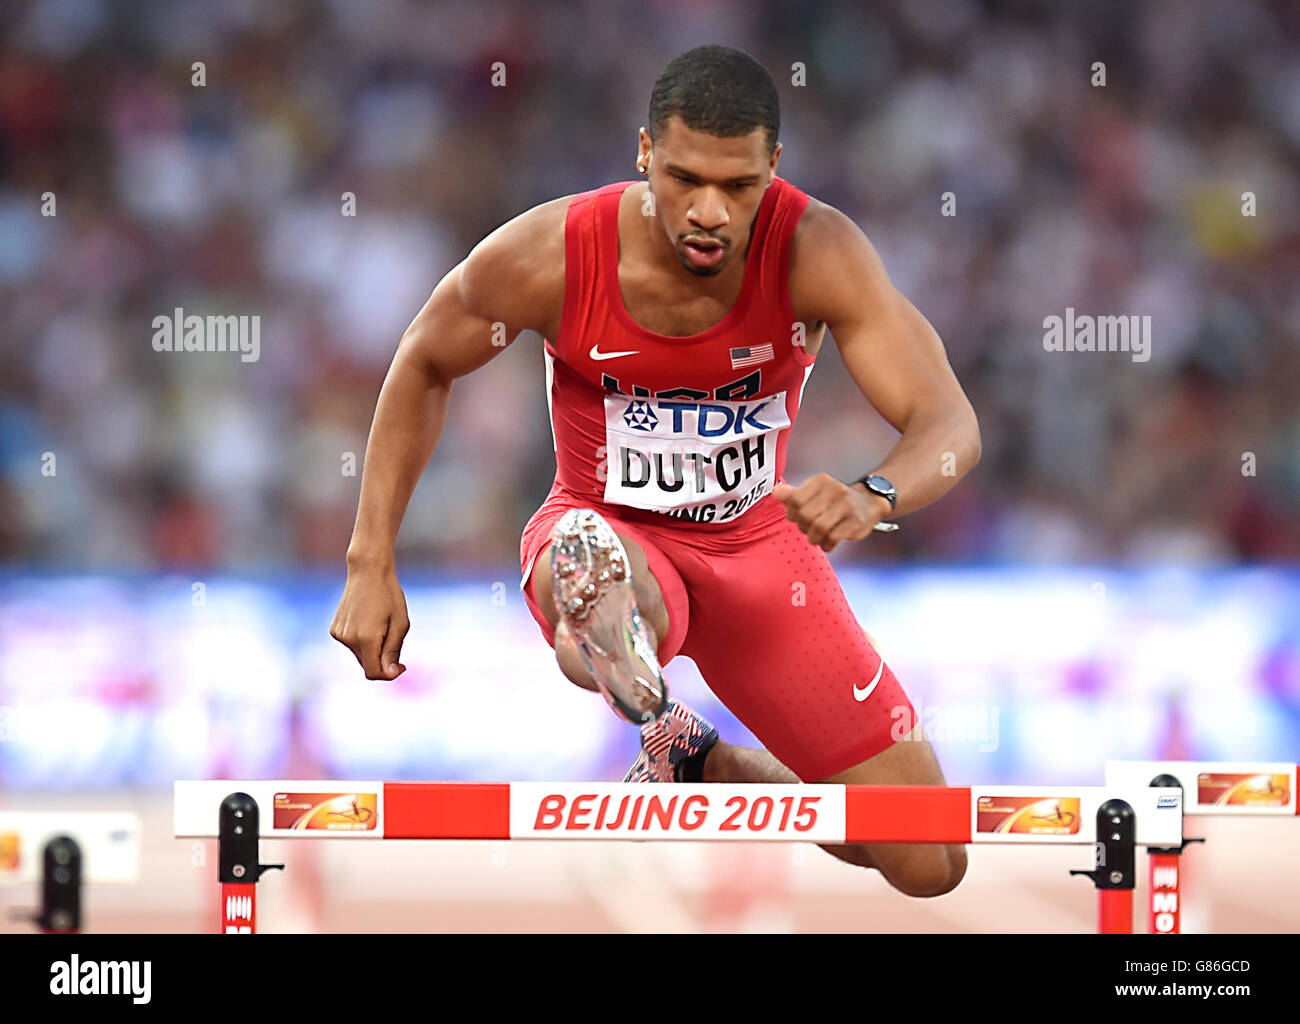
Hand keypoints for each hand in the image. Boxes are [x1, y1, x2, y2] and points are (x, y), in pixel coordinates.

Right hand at [330, 561, 409, 679]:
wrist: (368, 571)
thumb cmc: (389, 595)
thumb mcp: (400, 623)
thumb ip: (393, 651)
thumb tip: (391, 674)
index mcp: (366, 638)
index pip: (374, 673)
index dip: (389, 674)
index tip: (402, 666)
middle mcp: (348, 639)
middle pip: (367, 665)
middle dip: (382, 660)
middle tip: (394, 637)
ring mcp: (339, 634)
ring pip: (360, 655)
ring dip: (373, 649)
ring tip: (380, 624)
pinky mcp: (335, 629)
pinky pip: (352, 644)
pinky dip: (362, 640)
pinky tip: (368, 620)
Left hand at [772, 473, 889, 551]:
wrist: (869, 502)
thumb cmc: (836, 500)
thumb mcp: (815, 493)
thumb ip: (794, 494)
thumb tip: (776, 492)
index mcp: (821, 481)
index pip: (795, 500)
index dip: (791, 513)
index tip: (796, 517)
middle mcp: (835, 490)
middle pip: (805, 515)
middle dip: (803, 527)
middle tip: (808, 529)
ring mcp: (847, 505)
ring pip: (818, 528)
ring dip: (814, 538)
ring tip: (817, 537)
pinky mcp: (856, 521)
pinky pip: (833, 538)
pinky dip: (826, 544)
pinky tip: (828, 542)